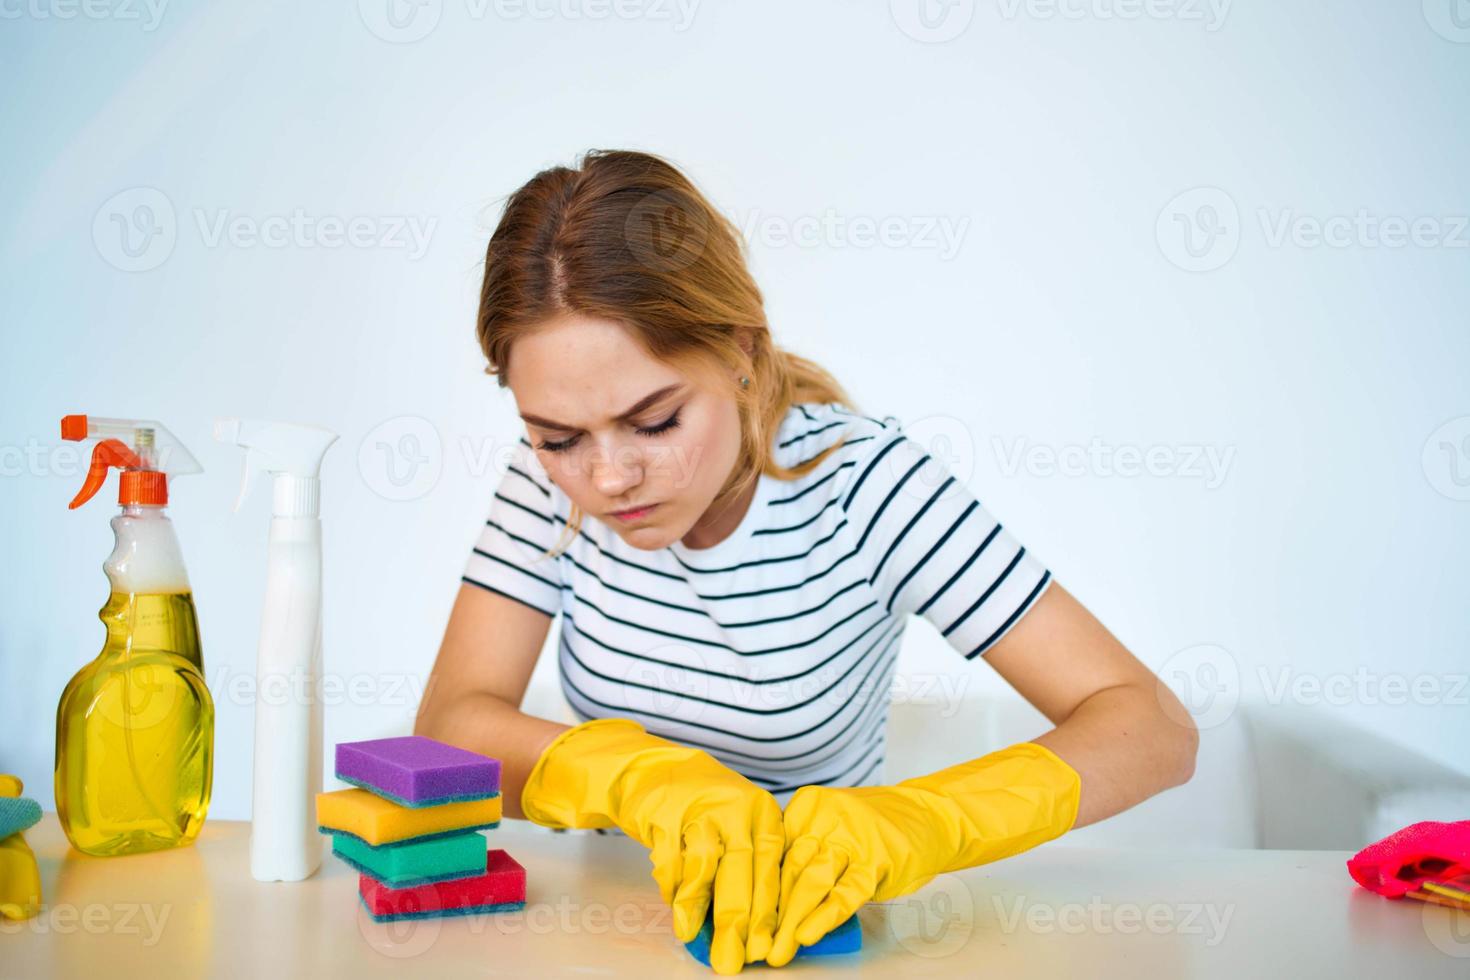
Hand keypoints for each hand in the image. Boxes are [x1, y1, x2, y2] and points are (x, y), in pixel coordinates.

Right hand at [521, 719, 782, 974]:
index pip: (772, 869)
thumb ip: (748, 868)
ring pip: (704, 866)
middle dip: (737, 922)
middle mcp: (737, 808)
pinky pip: (670, 859)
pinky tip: (675, 908)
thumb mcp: (739, 827)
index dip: (768, 914)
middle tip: (732, 959)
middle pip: (741, 872)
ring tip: (693, 938)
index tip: (764, 950)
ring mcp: (700, 807)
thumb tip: (753, 930)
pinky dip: (672, 887)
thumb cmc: (705, 806)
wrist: (654, 768)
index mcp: (764, 814)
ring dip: (697, 907)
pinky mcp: (665, 812)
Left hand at [767, 742, 1081, 966]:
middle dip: (767, 911)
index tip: (737, 921)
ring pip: (812, 881)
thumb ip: (801, 852)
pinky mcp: (878, 859)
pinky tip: (807, 934)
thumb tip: (763, 900)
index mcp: (806, 807)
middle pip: (787, 869)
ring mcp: (852, 838)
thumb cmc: (871, 827)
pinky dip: (825, 915)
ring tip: (775, 950)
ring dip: (790, 920)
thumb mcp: (830, 825)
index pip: (771, 851)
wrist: (928, 813)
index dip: (752, 889)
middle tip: (750, 944)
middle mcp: (825, 818)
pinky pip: (847, 891)